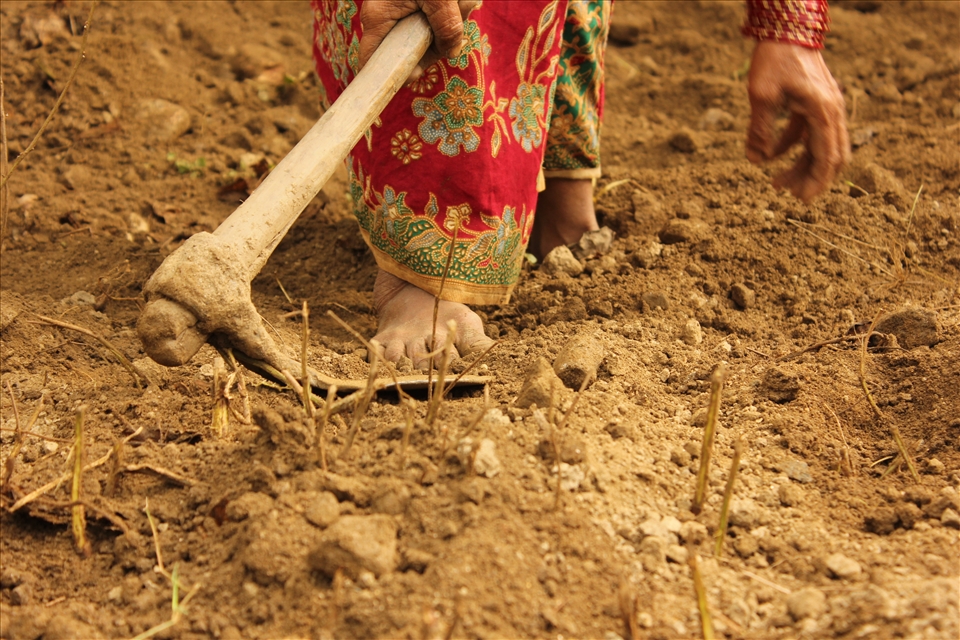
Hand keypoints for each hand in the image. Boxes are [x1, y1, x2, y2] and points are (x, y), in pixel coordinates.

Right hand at [359, 0, 478, 82]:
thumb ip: (446, 28)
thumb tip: (449, 53)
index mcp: (378, 17)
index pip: (371, 62)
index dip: (391, 75)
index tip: (418, 73)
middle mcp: (383, 17)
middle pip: (407, 52)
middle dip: (436, 45)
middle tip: (455, 26)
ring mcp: (398, 10)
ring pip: (425, 35)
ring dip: (449, 24)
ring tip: (460, 3)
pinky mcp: (412, 4)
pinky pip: (432, 19)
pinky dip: (449, 12)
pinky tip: (459, 0)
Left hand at [745, 42, 849, 202]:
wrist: (786, 29)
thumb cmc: (774, 60)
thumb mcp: (761, 96)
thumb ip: (759, 130)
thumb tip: (755, 162)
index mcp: (823, 111)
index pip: (827, 156)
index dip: (817, 181)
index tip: (803, 200)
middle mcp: (831, 111)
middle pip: (831, 156)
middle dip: (813, 178)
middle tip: (790, 195)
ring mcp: (827, 106)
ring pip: (821, 146)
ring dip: (802, 166)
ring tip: (777, 183)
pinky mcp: (816, 103)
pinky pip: (809, 134)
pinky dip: (794, 148)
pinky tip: (770, 157)